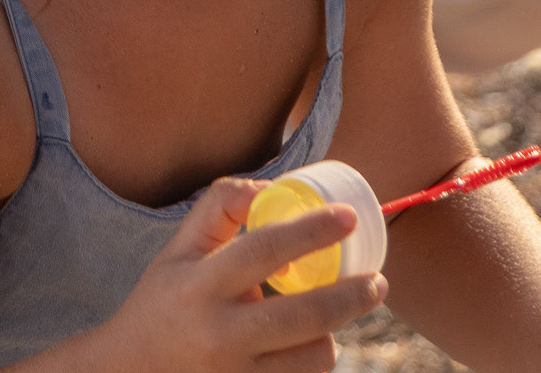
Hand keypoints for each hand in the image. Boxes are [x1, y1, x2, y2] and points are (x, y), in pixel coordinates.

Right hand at [97, 177, 385, 372]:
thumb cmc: (163, 303)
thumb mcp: (179, 250)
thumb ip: (219, 207)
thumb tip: (269, 186)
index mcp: (201, 287)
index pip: (265, 250)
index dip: (312, 230)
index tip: (348, 217)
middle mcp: (218, 337)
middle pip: (300, 318)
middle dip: (350, 297)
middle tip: (378, 282)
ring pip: (308, 361)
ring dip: (330, 338)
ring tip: (334, 321)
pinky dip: (309, 366)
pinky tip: (307, 350)